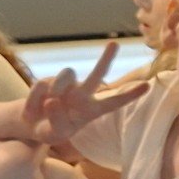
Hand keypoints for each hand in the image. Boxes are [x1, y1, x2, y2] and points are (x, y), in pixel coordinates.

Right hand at [17, 41, 147, 147]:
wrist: (30, 124)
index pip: (114, 102)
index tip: (147, 86)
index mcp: (91, 110)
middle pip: (97, 75)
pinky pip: (42, 86)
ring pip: (66, 75)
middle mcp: (82, 94)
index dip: (129, 95)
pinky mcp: (47, 81)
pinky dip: (35, 100)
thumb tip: (53, 99)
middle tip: (115, 44)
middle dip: (106, 59)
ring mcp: (66, 85)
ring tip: (49, 105)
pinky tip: (35, 108)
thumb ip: (58, 120)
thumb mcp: (55, 134)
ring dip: (57, 89)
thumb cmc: (50, 130)